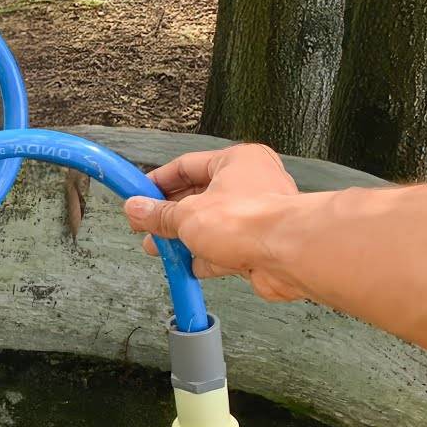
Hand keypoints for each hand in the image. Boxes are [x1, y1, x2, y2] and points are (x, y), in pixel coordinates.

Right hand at [122, 144, 304, 301]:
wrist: (290, 255)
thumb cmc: (250, 221)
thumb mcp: (187, 214)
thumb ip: (159, 214)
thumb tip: (136, 209)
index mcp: (236, 161)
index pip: (187, 166)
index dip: (158, 181)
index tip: (137, 195)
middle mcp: (250, 184)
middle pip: (198, 197)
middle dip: (168, 215)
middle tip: (144, 226)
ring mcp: (256, 216)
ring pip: (210, 225)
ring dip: (183, 238)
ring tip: (157, 248)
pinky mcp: (259, 245)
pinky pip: (224, 248)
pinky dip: (203, 257)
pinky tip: (184, 265)